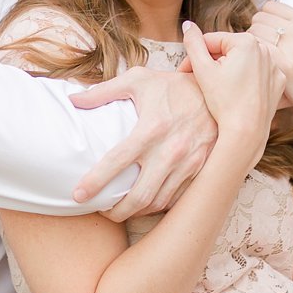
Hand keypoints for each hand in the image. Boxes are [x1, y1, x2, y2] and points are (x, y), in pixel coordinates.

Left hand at [69, 67, 215, 221]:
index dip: (95, 182)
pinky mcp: (201, 170)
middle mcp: (170, 150)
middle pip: (138, 196)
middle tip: (102, 212)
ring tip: (121, 210)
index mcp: (151, 129)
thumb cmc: (174, 86)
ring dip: (137, 212)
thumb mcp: (139, 79)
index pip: (116, 162)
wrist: (219, 91)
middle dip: (116, 212)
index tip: (78, 195)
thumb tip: (73, 100)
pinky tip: (147, 203)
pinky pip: (178, 199)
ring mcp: (188, 164)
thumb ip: (104, 91)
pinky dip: (159, 206)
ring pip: (158, 202)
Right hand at [183, 21, 283, 166]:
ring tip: (219, 87)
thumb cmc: (224, 101)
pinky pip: (259, 74)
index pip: (212, 41)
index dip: (195, 56)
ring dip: (229, 69)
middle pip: (229, 50)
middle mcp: (265, 49)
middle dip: (212, 62)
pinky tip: (238, 91)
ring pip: (244, 61)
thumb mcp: (202, 69)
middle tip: (199, 80)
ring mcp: (275, 65)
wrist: (247, 131)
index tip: (185, 71)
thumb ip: (193, 43)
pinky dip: (247, 79)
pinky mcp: (279, 80)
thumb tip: (188, 24)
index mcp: (246, 41)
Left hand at [247, 0, 292, 129]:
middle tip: (260, 45)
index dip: (265, 19)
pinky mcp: (281, 65)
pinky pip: (255, 48)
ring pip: (253, 32)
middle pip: (258, 18)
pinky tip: (256, 64)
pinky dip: (252, 55)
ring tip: (257, 55)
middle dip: (256, 29)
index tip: (267, 33)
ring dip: (251, 42)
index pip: (270, 6)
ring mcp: (290, 48)